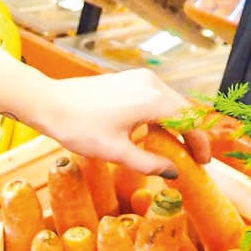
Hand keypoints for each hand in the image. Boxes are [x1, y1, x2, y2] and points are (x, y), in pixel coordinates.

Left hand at [34, 69, 210, 176]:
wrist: (48, 103)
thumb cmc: (77, 127)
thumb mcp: (115, 152)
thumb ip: (148, 163)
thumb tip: (173, 172)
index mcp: (153, 100)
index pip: (191, 121)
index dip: (200, 143)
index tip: (202, 162)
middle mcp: (152, 83)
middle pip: (184, 110)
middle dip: (190, 135)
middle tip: (193, 158)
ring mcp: (139, 78)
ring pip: (169, 102)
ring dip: (175, 125)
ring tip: (174, 149)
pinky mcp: (128, 79)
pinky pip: (154, 97)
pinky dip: (160, 115)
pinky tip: (152, 133)